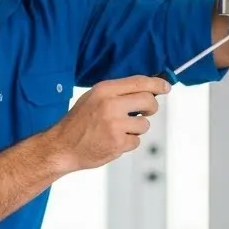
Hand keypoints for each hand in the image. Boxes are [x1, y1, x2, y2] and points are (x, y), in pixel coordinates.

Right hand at [45, 76, 169, 173]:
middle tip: (146, 111)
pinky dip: (127, 142)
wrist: (62, 146)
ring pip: (144, 124)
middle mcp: (110, 104)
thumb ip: (117, 93)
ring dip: (135, 128)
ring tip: (117, 130)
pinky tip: (112, 140)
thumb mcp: (93, 98)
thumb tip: (145, 89)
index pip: (139, 82)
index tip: (166, 86)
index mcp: (104, 90)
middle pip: (149, 101)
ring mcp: (115, 124)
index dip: (157, 84)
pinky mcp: (118, 142)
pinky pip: (136, 140)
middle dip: (151, 107)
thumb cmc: (78, 123)